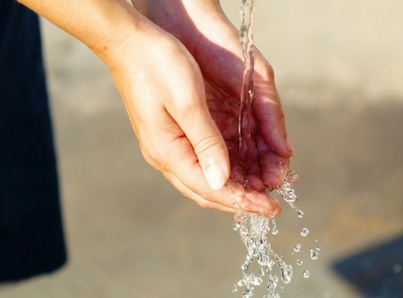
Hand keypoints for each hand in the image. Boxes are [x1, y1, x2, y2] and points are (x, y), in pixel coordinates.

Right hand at [131, 0, 293, 212]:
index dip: (243, 201)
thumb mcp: (188, 102)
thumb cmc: (158, 65)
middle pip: (207, 191)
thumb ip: (206, 143)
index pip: (210, 189)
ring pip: (204, 179)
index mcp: (168, 151)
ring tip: (262, 189)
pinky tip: (242, 168)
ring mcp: (166, 146)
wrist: (129, 43)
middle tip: (270, 205)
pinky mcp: (172, 135)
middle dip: (240, 200)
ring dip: (234, 186)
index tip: (271, 209)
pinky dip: (224, 169)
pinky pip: (201, 162)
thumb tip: (221, 181)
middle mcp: (165, 155)